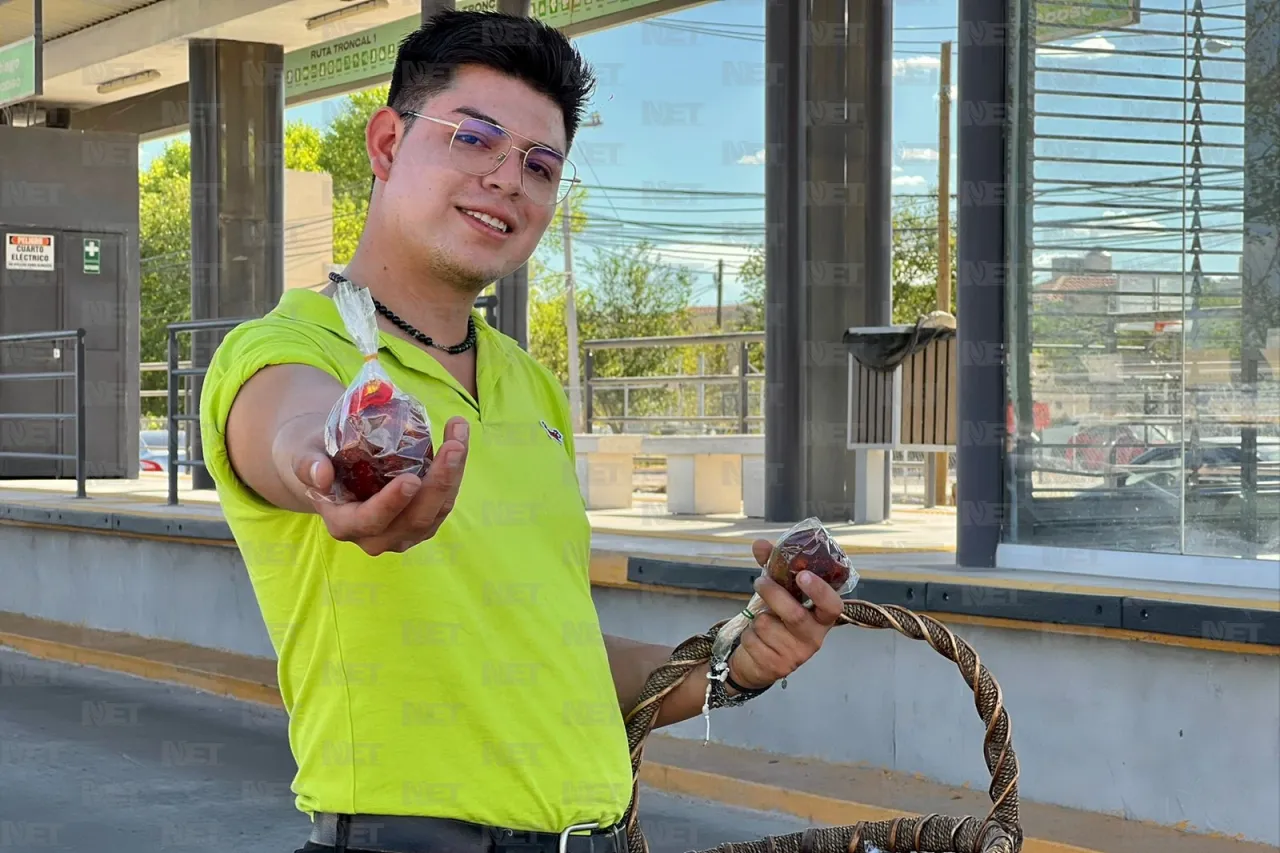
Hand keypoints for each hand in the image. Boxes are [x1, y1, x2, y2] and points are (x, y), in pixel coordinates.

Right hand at [288, 416, 470, 555]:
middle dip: (438, 483)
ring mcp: (403, 532)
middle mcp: (376, 536)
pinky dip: (455, 471)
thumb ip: (307, 464)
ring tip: (459, 433)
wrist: (329, 466)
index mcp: (344, 525)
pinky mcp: (421, 520)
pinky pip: (444, 500)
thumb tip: (321, 475)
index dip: (392, 503)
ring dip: (454, 473)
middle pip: (415, 519)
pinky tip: (457, 439)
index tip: (410, 480)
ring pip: (437, 511)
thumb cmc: (315, 458)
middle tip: (454, 447)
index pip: (371, 520)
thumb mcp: (303, 455)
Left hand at [727, 538, 845, 690]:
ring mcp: (796, 655)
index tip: (803, 575)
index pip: (832, 606)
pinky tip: (755, 640)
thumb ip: (772, 569)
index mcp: (821, 618)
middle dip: (774, 595)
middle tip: (760, 582)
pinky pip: (754, 640)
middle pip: (795, 615)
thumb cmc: (775, 622)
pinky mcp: (776, 667)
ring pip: (767, 625)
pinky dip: (748, 634)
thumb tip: (759, 544)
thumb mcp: (777, 595)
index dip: (820, 591)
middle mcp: (814, 637)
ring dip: (756, 617)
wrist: (757, 662)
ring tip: (760, 621)